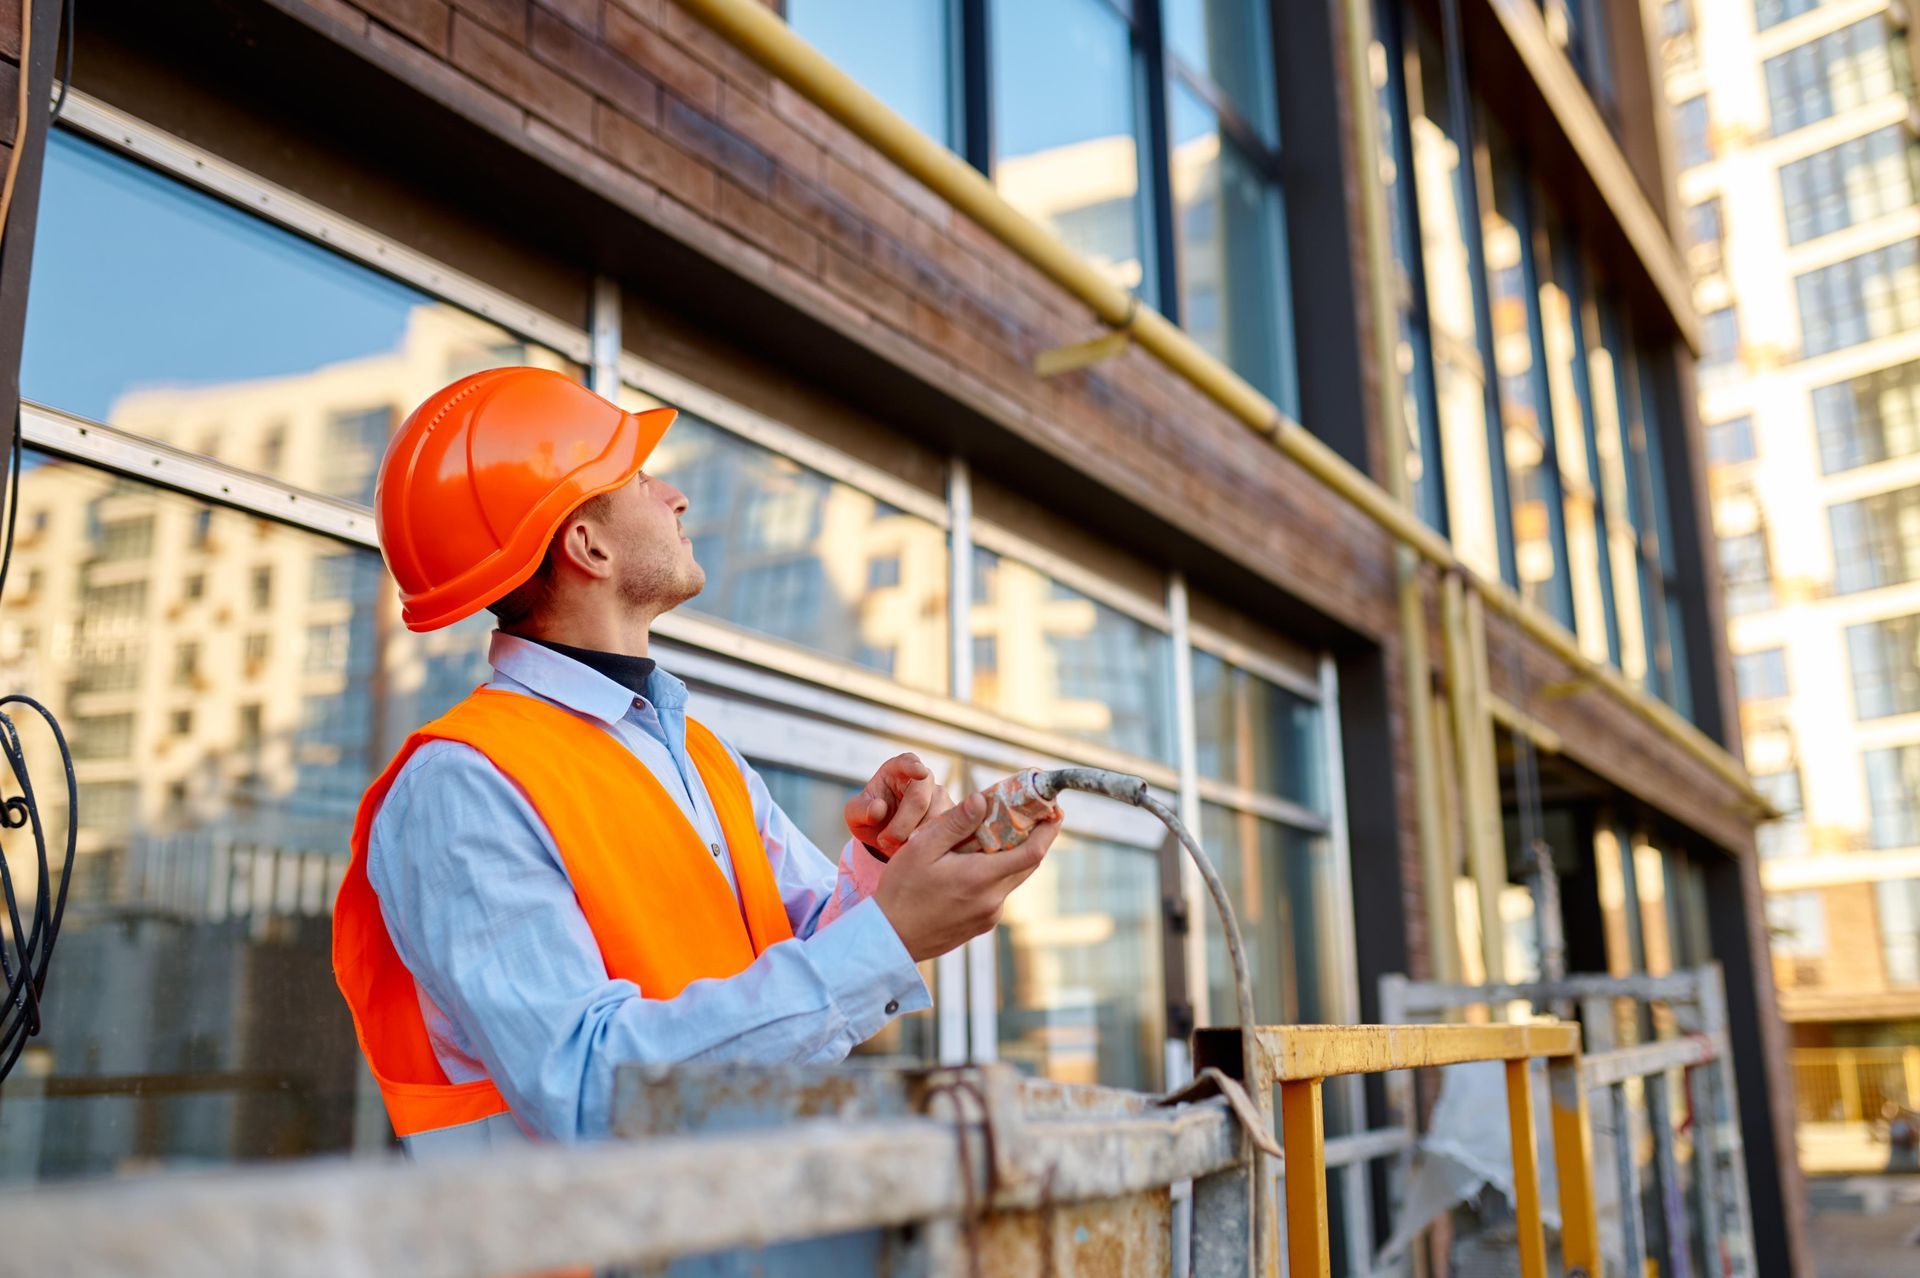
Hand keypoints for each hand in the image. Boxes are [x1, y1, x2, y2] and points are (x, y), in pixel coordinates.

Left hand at [845, 753, 952, 857]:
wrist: (883, 836)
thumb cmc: (868, 817)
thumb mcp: (854, 814)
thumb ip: (860, 809)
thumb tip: (877, 808)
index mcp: (898, 770)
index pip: (908, 762)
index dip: (914, 767)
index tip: (920, 772)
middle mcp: (924, 780)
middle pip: (920, 798)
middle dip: (902, 824)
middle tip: (885, 841)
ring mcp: (940, 798)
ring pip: (937, 817)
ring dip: (917, 837)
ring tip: (897, 848)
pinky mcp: (950, 819)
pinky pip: (948, 832)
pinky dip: (932, 844)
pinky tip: (918, 852)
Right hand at [872, 791, 1062, 961]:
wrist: (888, 938)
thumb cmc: (901, 890)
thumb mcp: (921, 848)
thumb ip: (955, 823)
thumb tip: (982, 799)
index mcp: (981, 879)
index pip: (1032, 852)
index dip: (1048, 830)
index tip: (1055, 810)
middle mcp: (993, 900)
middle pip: (1027, 864)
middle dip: (1033, 836)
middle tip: (1028, 812)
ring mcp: (989, 916)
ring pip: (1011, 877)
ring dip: (1009, 854)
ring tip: (990, 833)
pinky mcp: (981, 924)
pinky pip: (997, 892)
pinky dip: (994, 871)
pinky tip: (971, 862)